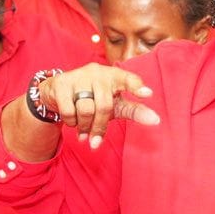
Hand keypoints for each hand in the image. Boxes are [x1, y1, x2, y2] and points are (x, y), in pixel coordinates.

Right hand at [37, 63, 160, 149]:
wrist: (58, 93)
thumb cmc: (94, 99)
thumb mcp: (115, 105)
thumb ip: (135, 110)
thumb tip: (156, 120)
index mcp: (114, 76)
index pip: (128, 79)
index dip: (137, 86)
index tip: (148, 94)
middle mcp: (97, 72)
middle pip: (104, 106)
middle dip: (99, 127)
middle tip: (94, 141)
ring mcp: (78, 76)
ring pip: (86, 110)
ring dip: (84, 126)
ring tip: (82, 131)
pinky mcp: (62, 84)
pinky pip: (69, 111)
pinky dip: (71, 122)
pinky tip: (72, 122)